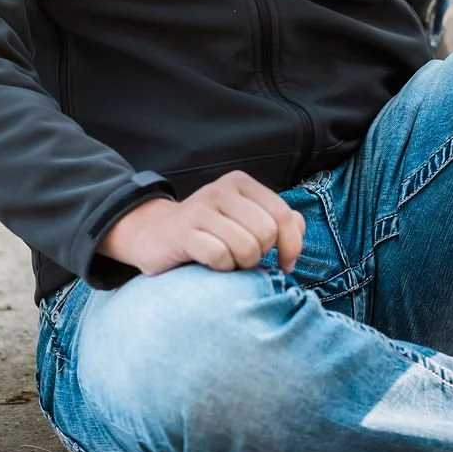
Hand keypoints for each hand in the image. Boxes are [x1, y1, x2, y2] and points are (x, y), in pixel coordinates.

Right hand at [96, 169, 304, 277]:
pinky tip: (211, 264)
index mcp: (241, 183)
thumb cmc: (208, 231)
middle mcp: (221, 189)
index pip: (283, 215)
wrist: (153, 234)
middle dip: (260, 255)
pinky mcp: (183, 232)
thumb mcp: (243, 218)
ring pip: (246, 247)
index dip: (292, 246)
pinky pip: (220, 257)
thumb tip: (299, 228)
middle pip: (266, 234)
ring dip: (240, 264)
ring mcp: (200, 209)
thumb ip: (276, 220)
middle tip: (243, 258)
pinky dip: (221, 268)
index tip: (285, 264)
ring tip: (227, 260)